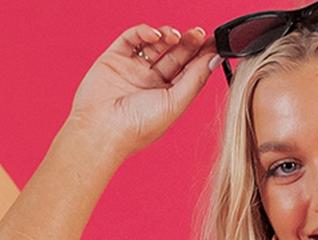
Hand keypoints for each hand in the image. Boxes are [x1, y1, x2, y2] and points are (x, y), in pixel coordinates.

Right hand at [68, 24, 216, 160]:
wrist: (102, 130)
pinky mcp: (115, 58)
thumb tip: (214, 60)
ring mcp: (133, 69)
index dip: (201, 56)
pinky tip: (155, 34)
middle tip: (198, 33)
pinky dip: (144, 31)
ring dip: (168, 35)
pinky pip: (132, 38)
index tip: (213, 43)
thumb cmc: (138, 126)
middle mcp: (151, 82)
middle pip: (175, 54)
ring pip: (155, 44)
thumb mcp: (175, 103)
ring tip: (175, 36)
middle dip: (188, 42)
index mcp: (167, 97)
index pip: (188, 70)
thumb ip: (195, 80)